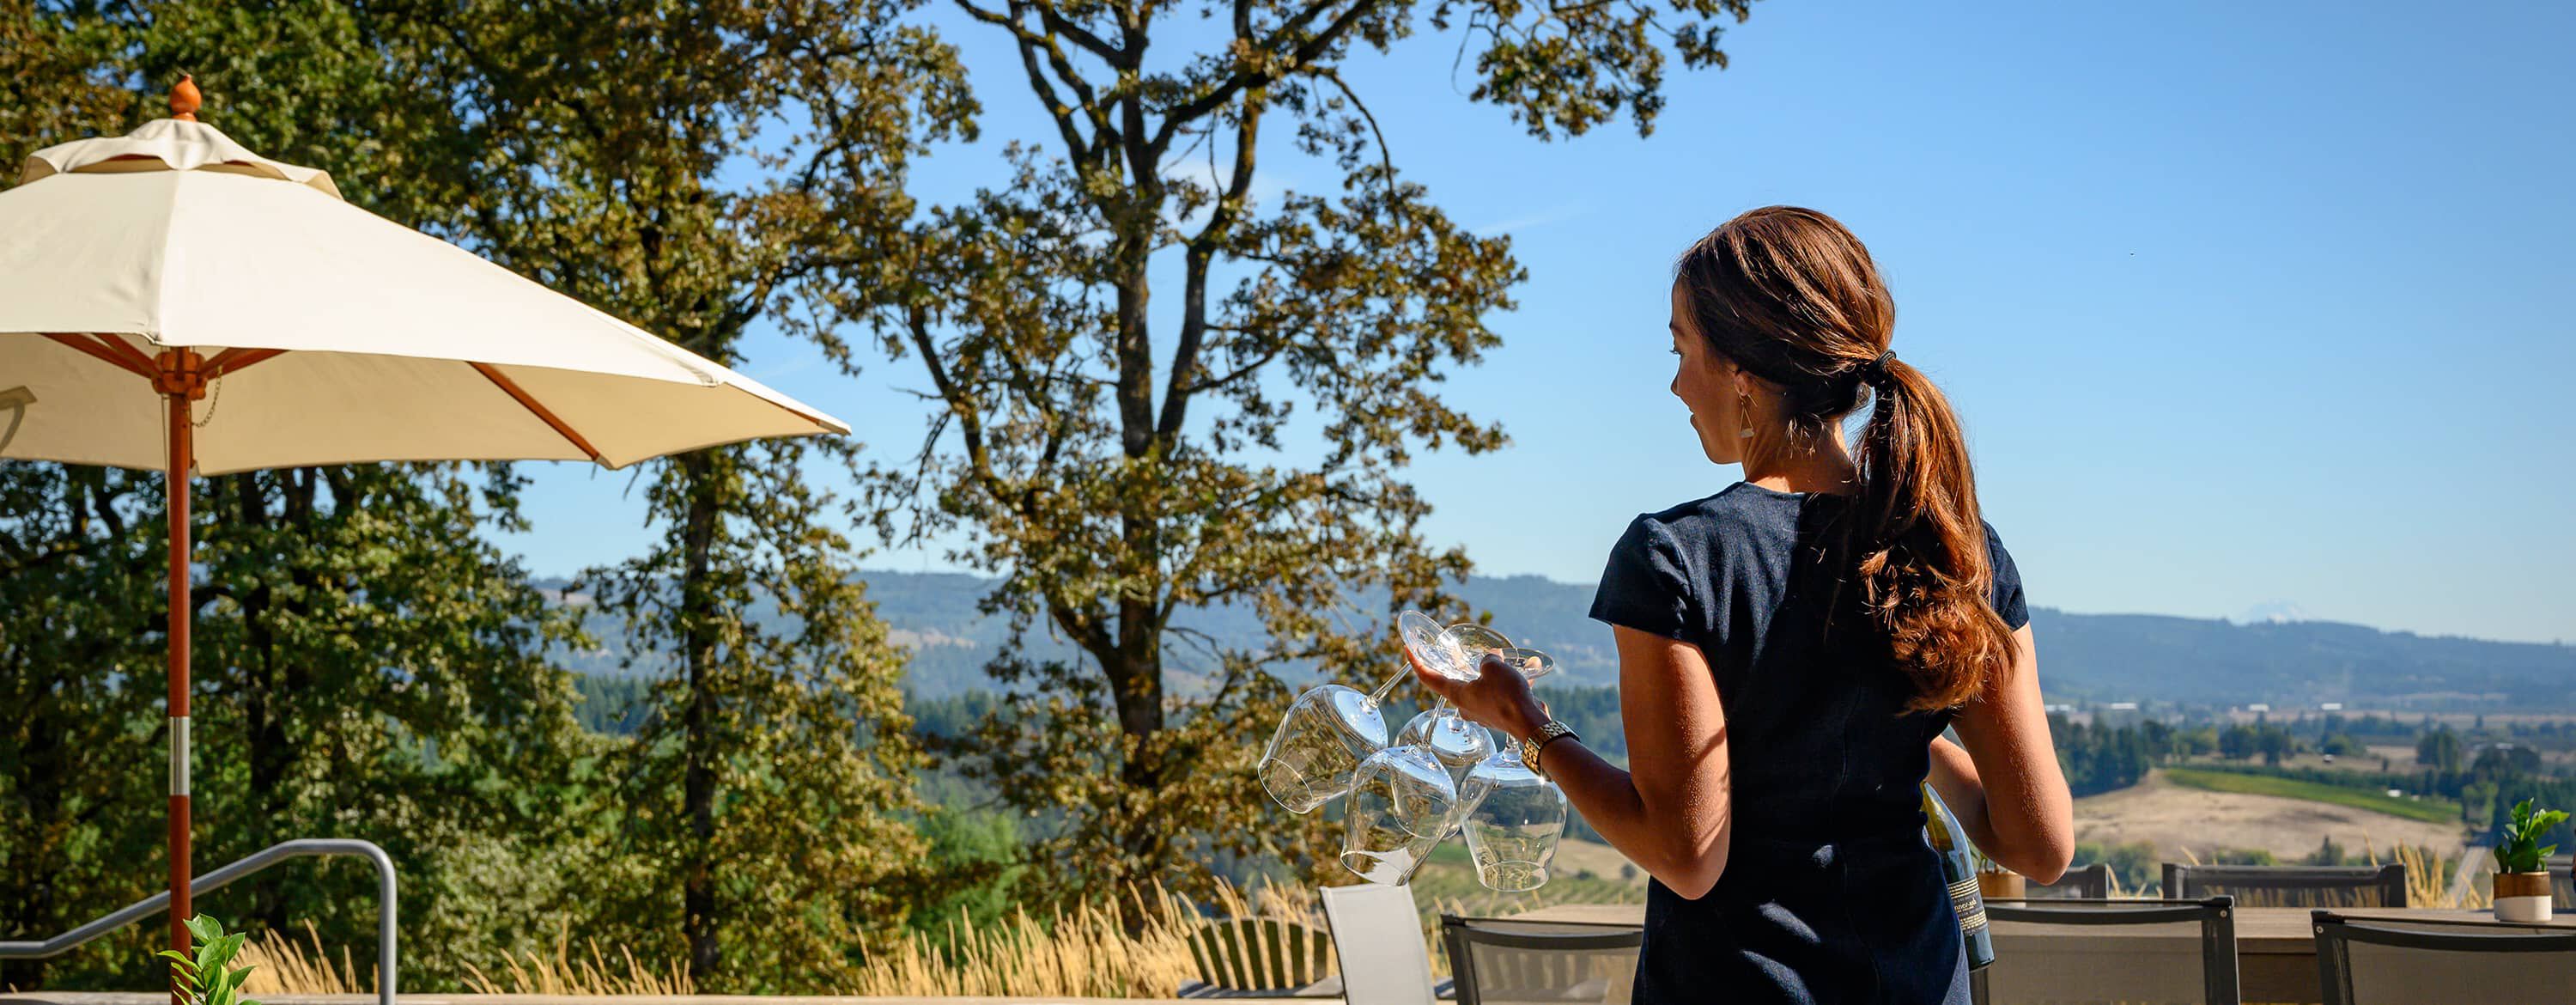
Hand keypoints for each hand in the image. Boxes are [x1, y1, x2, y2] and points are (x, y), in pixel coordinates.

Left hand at [1409, 648, 1550, 742]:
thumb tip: (1492, 658)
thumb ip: (1488, 660)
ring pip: (1483, 687)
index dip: (1417, 663)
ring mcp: (1483, 713)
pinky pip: (1501, 694)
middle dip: (1463, 666)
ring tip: (1507, 658)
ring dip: (1494, 673)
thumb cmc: (1507, 696)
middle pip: (1457, 682)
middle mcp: (1467, 706)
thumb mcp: (1494, 669)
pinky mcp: (1500, 715)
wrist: (1530, 724)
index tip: (1408, 649)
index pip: (1429, 679)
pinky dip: (1511, 682)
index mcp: (1458, 695)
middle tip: (1463, 651)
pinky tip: (1528, 671)